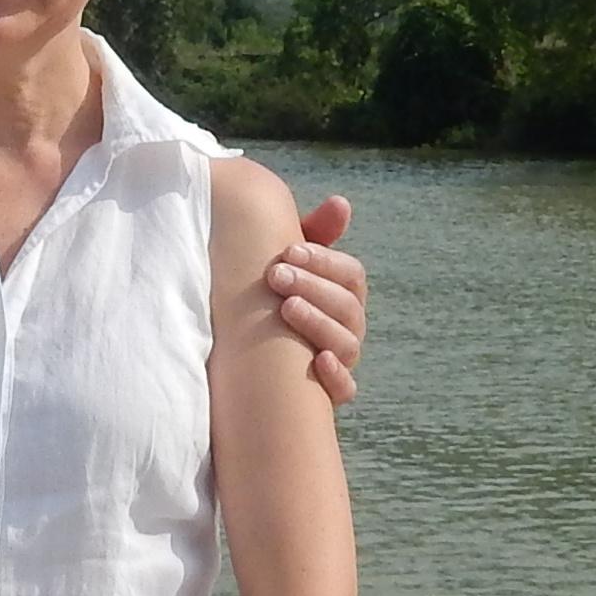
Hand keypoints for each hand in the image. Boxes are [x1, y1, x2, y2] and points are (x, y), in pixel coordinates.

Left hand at [267, 194, 366, 405]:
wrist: (245, 358)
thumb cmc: (270, 297)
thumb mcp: (288, 265)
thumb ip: (312, 234)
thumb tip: (341, 202)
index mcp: (342, 294)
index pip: (350, 275)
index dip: (324, 261)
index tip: (288, 251)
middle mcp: (348, 327)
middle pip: (348, 306)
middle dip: (313, 287)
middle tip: (276, 276)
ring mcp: (340, 360)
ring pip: (347, 343)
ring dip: (319, 323)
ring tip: (287, 308)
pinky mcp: (328, 393)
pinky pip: (345, 390)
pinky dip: (336, 376)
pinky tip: (317, 361)